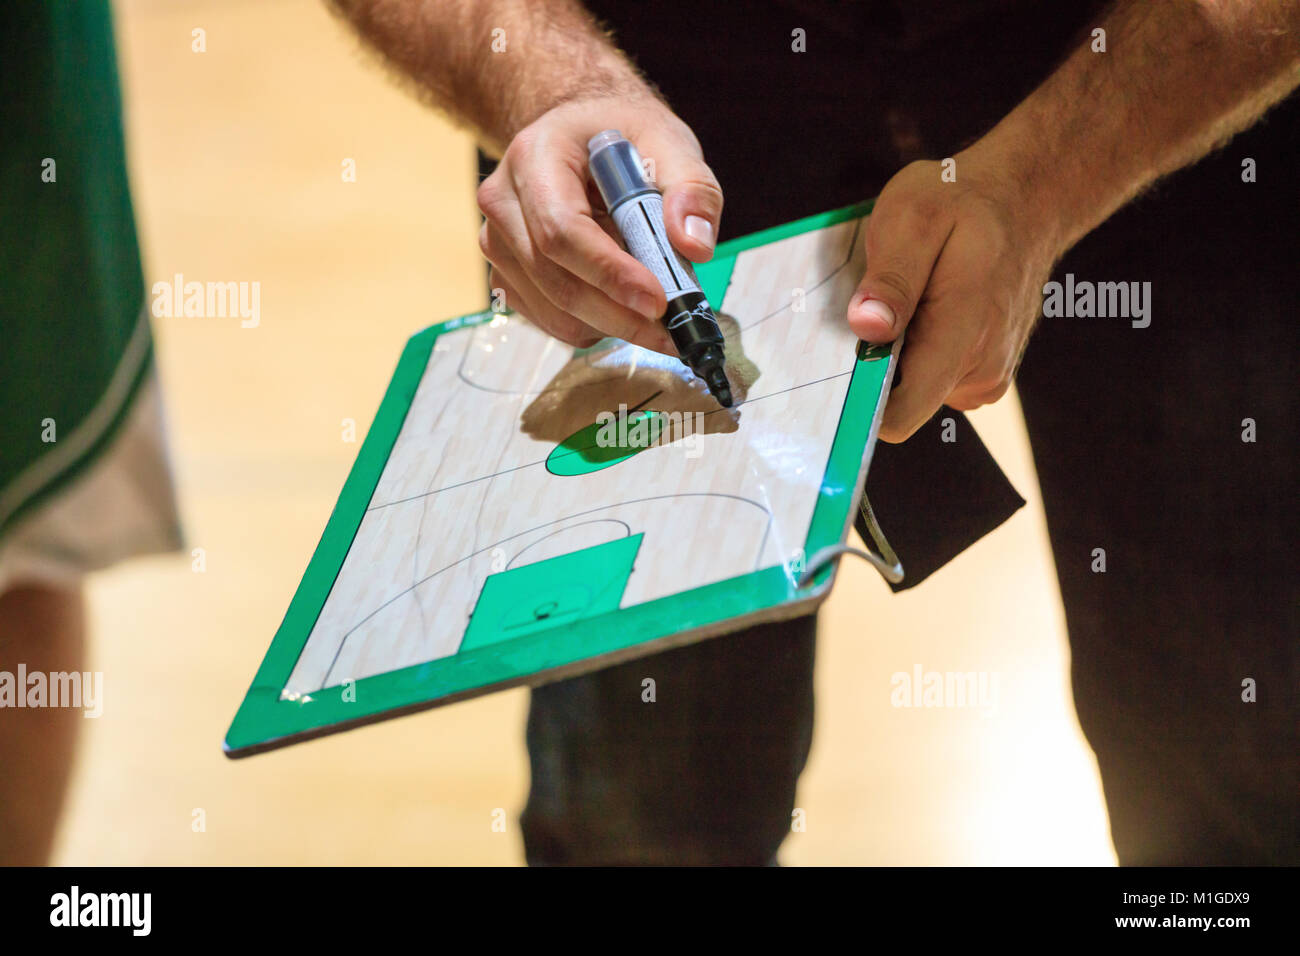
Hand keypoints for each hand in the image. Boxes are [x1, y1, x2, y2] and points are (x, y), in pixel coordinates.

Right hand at [476, 91, 722, 352]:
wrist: (580, 136)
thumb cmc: (622, 137)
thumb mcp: (668, 142)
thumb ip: (692, 188)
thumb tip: (695, 246)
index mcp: (535, 156)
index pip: (562, 229)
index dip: (609, 273)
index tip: (657, 301)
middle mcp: (503, 201)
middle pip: (553, 277)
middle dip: (616, 313)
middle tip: (670, 332)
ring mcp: (498, 241)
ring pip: (550, 307)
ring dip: (607, 324)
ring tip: (652, 318)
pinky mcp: (506, 272)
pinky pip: (546, 318)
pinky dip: (590, 325)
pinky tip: (621, 308)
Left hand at [846, 149, 1061, 441]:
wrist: (1029, 197)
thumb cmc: (965, 203)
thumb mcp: (914, 218)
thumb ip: (891, 279)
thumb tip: (868, 329)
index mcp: (963, 338)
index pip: (898, 416)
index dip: (859, 403)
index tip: (839, 371)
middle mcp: (980, 372)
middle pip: (897, 402)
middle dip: (878, 360)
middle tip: (885, 302)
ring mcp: (985, 377)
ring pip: (912, 389)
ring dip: (898, 351)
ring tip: (913, 297)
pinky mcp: (983, 373)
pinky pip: (930, 377)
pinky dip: (917, 348)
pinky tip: (927, 307)